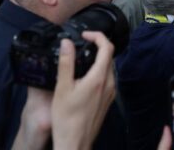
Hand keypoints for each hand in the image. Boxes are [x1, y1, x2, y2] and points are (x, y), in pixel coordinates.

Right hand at [51, 33, 115, 149]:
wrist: (75, 142)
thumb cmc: (67, 119)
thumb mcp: (62, 87)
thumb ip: (66, 62)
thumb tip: (66, 42)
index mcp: (99, 78)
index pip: (107, 47)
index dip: (97, 36)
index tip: (85, 35)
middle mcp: (109, 84)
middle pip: (109, 56)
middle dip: (98, 45)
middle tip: (82, 43)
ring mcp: (111, 93)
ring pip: (109, 67)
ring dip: (98, 58)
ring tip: (82, 57)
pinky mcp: (108, 100)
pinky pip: (107, 78)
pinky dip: (99, 70)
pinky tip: (85, 76)